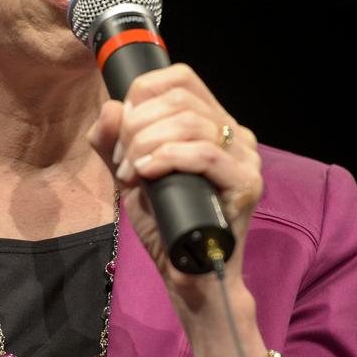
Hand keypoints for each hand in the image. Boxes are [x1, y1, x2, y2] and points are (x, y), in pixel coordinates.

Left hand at [87, 64, 261, 312]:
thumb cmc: (167, 225)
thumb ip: (113, 144)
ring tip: (131, 173)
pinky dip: (167, 157)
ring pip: (190, 122)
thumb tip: (108, 108)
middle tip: (122, 160)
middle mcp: (235, 134)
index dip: (142, 93)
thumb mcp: (130, 177)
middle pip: (180, 98)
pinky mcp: (247, 184)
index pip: (181, 78)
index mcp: (213, 124)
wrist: (189, 277)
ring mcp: (245, 158)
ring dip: (146, 143)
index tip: (121, 129)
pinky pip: (205, 153)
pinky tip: (146, 172)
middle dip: (137, 124)